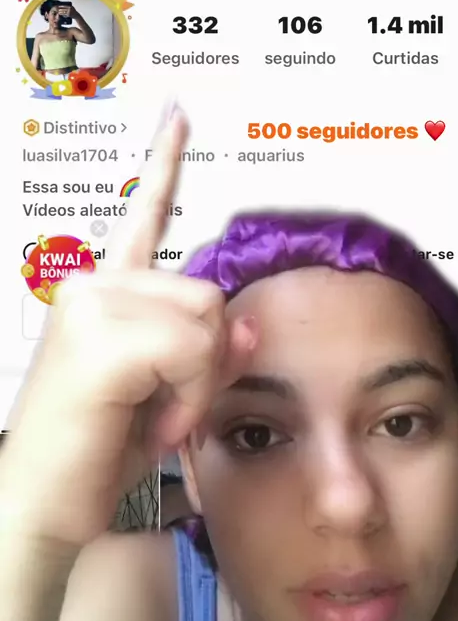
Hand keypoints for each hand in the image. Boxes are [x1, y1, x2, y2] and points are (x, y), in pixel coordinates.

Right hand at [0, 107, 256, 547]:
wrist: (42, 504)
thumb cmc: (100, 448)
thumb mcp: (169, 391)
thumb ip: (209, 348)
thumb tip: (251, 321)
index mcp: (102, 290)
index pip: (142, 216)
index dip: (162, 165)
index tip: (177, 116)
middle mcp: (93, 283)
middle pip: (209, 292)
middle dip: (207, 360)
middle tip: (167, 406)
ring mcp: (93, 304)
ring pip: (206, 319)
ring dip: (197, 383)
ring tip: (155, 417)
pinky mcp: (102, 336)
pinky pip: (192, 351)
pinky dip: (188, 398)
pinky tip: (153, 424)